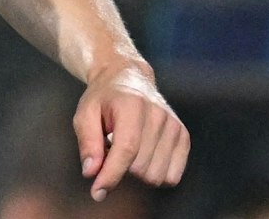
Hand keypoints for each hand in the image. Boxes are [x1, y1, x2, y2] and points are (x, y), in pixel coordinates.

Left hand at [75, 61, 187, 199]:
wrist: (127, 77)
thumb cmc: (103, 99)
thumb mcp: (85, 113)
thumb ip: (88, 143)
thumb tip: (92, 172)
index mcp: (132, 105)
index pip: (126, 150)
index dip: (111, 175)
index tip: (97, 191)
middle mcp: (158, 114)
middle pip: (140, 168)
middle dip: (119, 168)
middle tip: (110, 149)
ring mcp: (174, 125)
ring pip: (156, 176)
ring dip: (136, 171)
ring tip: (127, 148)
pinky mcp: (183, 136)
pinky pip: (172, 176)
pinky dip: (154, 173)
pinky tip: (143, 155)